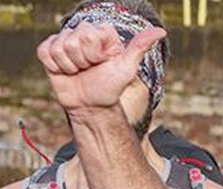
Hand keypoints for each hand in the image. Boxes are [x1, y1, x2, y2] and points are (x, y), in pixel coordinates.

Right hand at [36, 22, 164, 112]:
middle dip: (82, 61)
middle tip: (90, 69)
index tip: (102, 63)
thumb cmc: (111, 87)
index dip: (94, 54)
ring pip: (58, 47)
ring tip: (80, 71)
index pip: (88, 35)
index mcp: (102, 33)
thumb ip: (140, 47)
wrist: (92, 106)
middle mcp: (83, 32)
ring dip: (69, 66)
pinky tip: (66, 72)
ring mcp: (65, 41)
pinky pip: (44, 52)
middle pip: (71, 41)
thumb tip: (161, 31)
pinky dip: (55, 67)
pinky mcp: (49, 50)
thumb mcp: (127, 68)